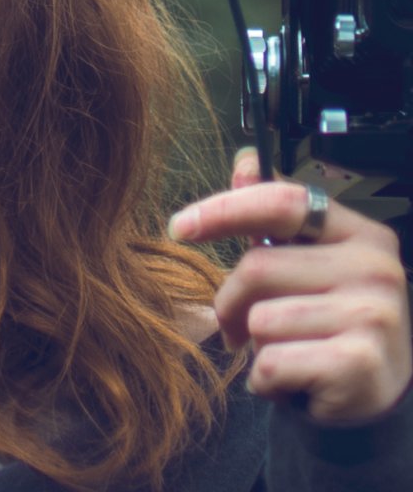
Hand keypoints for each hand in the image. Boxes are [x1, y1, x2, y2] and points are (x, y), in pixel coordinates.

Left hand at [168, 148, 411, 423]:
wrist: (374, 395)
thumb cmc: (327, 321)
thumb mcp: (306, 261)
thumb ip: (273, 215)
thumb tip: (246, 161)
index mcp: (360, 233)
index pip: (282, 201)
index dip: (223, 209)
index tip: (179, 227)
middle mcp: (376, 269)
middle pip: (258, 266)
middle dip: (231, 302)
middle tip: (239, 326)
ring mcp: (373, 317)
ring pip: (261, 318)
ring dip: (252, 343)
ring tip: (279, 352)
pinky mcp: (359, 364)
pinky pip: (273, 362)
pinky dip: (265, 378)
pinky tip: (289, 382)